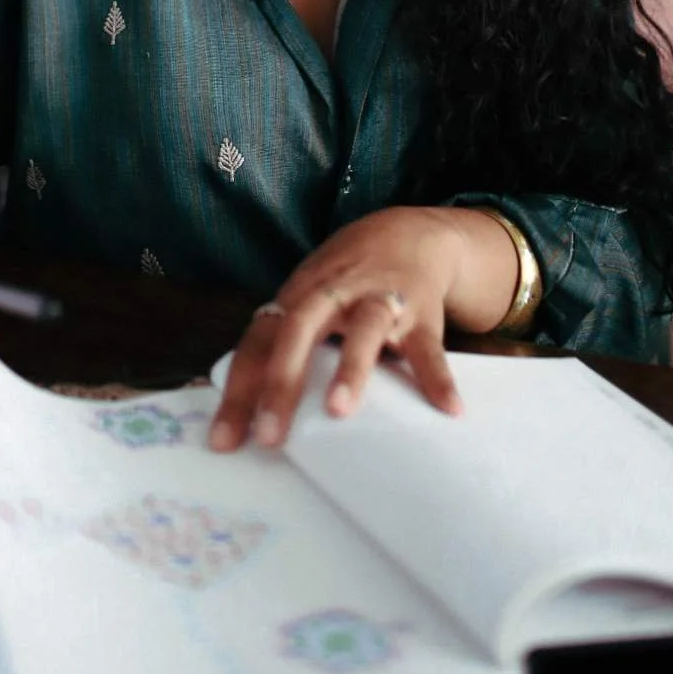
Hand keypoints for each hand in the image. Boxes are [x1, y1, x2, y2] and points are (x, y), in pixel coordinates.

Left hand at [207, 205, 519, 451]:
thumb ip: (282, 341)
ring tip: (340, 411)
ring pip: (363, 329)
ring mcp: (379, 299)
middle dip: (281, 382)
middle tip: (269, 436)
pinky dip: (438, 377)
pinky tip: (448, 409)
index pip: (259, 341)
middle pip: (299, 331)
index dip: (239, 389)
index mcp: (299, 296)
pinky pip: (429, 346)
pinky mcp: (421, 311)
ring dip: (351, 368)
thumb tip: (244, 407)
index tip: (224, 440)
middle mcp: (334, 294)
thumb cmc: (347, 278)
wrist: (411, 232)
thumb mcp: (310, 296)